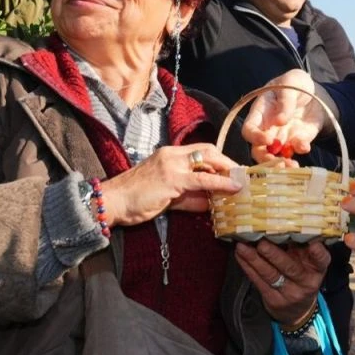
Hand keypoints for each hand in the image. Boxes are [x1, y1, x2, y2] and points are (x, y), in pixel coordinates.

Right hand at [101, 144, 240, 227]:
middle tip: (241, 176)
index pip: (201, 150)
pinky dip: (220, 183)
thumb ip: (188, 197)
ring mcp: (171, 165)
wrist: (113, 202)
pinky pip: (202, 180)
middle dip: (227, 162)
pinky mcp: (172, 179)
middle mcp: (172, 155)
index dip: (220, 160)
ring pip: (208, 161)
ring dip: (228, 171)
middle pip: (209, 151)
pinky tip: (232, 188)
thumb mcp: (167, 196)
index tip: (233, 171)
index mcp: (169, 154)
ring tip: (242, 182)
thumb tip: (210, 203)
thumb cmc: (135, 200)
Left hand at [234, 238, 330, 327]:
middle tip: (261, 242)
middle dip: (274, 255)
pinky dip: (247, 266)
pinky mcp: (273, 299)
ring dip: (254, 259)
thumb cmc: (303, 277)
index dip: (318, 253)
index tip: (313, 243)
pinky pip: (258, 281)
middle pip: (290, 268)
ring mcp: (289, 292)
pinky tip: (240, 255)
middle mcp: (305, 282)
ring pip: (270, 274)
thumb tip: (282, 222)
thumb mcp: (310, 264)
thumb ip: (302, 247)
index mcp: (317, 269)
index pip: (321, 260)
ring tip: (242, 246)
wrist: (298, 310)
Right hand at [241, 70, 325, 160]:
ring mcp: (281, 138)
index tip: (268, 140)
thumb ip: (285, 100)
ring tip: (292, 167)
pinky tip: (305, 148)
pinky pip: (295, 151)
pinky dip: (299, 151)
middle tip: (279, 165)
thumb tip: (279, 121)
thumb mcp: (291, 82)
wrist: (315, 92)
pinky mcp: (296, 142)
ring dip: (282, 164)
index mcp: (260, 113)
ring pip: (275, 157)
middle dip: (267, 160)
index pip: (248, 130)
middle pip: (258, 150)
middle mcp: (267, 129)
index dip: (255, 137)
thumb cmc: (295, 83)